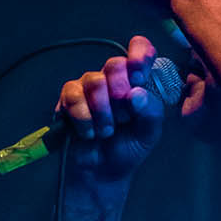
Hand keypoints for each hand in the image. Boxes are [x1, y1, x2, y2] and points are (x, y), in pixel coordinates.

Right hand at [55, 35, 167, 185]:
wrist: (102, 172)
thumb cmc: (128, 148)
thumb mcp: (149, 133)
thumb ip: (151, 112)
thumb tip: (137, 93)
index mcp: (136, 80)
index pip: (139, 48)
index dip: (139, 55)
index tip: (138, 76)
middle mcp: (113, 78)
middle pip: (115, 64)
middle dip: (120, 93)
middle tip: (123, 117)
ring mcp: (89, 86)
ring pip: (94, 81)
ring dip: (103, 112)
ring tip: (106, 132)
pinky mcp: (69, 98)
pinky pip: (74, 97)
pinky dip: (84, 118)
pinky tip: (89, 133)